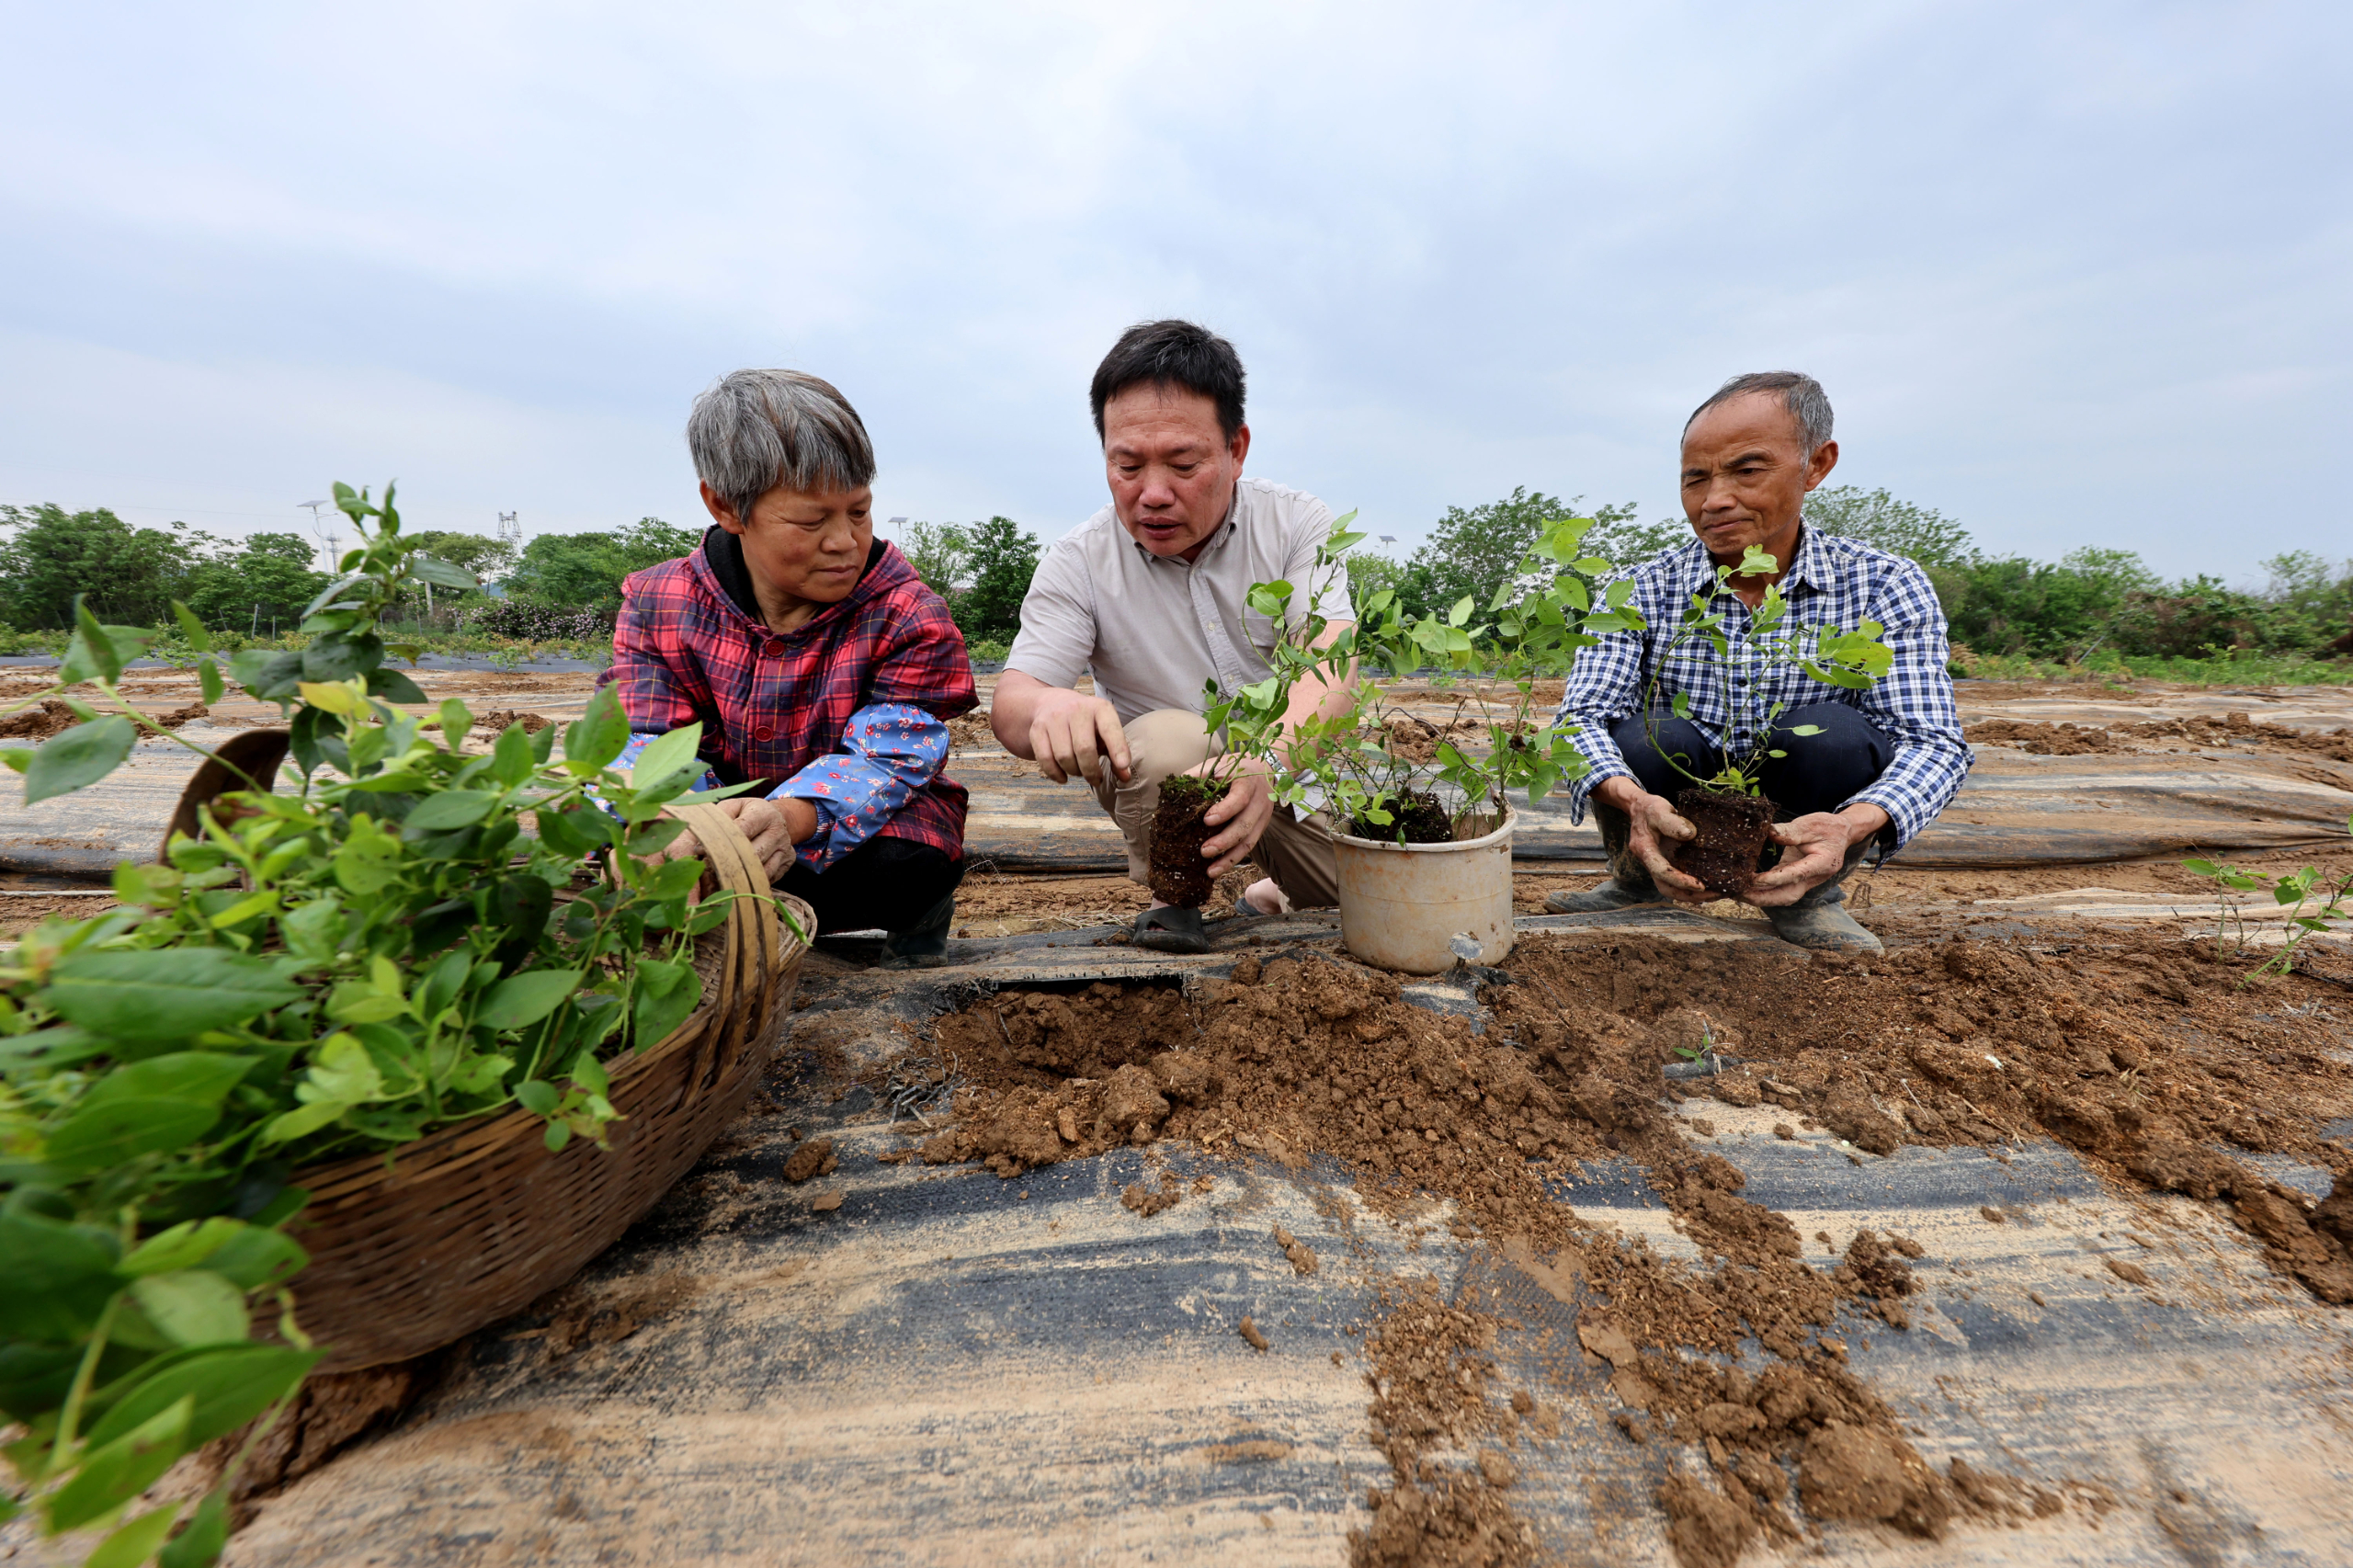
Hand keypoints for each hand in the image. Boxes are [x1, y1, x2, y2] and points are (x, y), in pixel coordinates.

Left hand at [644, 795, 813, 887]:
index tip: (699, 851)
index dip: (719, 843)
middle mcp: (778, 831)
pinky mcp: (787, 864)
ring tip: (716, 880)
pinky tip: (734, 882)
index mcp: (763, 813)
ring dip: (737, 878)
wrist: (776, 818)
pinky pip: (767, 879)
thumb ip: (717, 820)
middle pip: (752, 855)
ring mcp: (785, 849)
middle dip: (727, 864)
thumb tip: (698, 844)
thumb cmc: (746, 813)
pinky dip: (749, 883)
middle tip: (706, 871)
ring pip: (760, 871)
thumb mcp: (731, 807)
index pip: (741, 831)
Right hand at [1025, 688, 1131, 786]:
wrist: (1052, 703)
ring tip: (1079, 771)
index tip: (1123, 766)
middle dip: (1091, 771)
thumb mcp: (1104, 731)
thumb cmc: (1086, 724)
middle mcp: (1076, 708)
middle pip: (1084, 749)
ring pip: (1064, 757)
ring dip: (1074, 772)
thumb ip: (1116, 752)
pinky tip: (1063, 777)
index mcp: (1099, 708)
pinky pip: (1045, 759)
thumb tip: (1125, 777)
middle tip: (1096, 779)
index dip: (1118, 749)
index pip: (1110, 729)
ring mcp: (1054, 717)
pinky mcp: (1037, 729)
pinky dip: (1055, 774)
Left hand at [1197, 763, 1273, 877]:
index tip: (1206, 820)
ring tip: (1210, 871)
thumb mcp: (1219, 764)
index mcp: (1248, 783)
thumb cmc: (1235, 768)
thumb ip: (1199, 775)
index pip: (1239, 798)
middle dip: (1224, 841)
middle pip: (1245, 825)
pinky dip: (1233, 860)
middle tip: (1204, 851)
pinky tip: (1218, 868)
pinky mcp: (1261, 828)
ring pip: (1249, 842)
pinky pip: (1249, 847)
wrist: (1265, 769)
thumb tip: (1175, 791)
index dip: (1225, 810)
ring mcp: (1262, 817)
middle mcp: (1259, 802)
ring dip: (1229, 859)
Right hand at [1595, 776, 1707, 904]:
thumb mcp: (1659, 810)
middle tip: (1713, 894)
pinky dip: (1690, 887)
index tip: (1700, 885)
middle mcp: (1648, 862)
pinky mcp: (1664, 864)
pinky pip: (1675, 881)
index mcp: (1644, 850)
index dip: (1679, 880)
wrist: (1639, 809)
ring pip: (1670, 888)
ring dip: (1690, 895)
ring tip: (1714, 894)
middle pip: (1665, 888)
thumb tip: (1690, 835)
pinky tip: (1708, 885)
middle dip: (1688, 895)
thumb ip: (1672, 822)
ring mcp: (1656, 865)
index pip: (1661, 871)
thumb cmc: (1649, 808)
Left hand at [1748, 805, 1885, 907]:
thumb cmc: (1827, 827)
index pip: (1796, 874)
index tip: (1754, 880)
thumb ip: (1791, 831)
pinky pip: (1780, 891)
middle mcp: (1815, 878)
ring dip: (1761, 898)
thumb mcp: (1811, 824)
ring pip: (1783, 897)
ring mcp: (1806, 882)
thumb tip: (1769, 833)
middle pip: (1788, 895)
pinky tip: (1746, 889)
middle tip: (1739, 894)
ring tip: (1737, 894)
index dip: (1775, 878)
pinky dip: (1764, 892)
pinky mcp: (1797, 880)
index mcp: (1823, 863)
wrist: (1841, 834)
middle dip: (1763, 897)